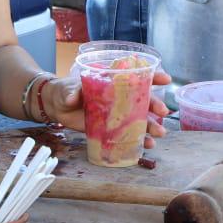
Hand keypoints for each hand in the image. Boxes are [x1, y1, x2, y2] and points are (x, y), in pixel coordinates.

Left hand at [40, 67, 172, 148]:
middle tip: (163, 113)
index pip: (136, 76)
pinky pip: (129, 134)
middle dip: (155, 105)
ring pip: (140, 118)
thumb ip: (72, 92)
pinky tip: (147, 145)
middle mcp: (119, 97)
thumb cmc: (65, 91)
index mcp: (112, 82)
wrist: (57, 107)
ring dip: (152, 125)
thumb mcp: (68, 89)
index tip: (165, 80)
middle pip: (143, 99)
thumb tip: (72, 99)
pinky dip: (139, 140)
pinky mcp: (111, 128)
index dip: (152, 76)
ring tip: (159, 134)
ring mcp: (117, 113)